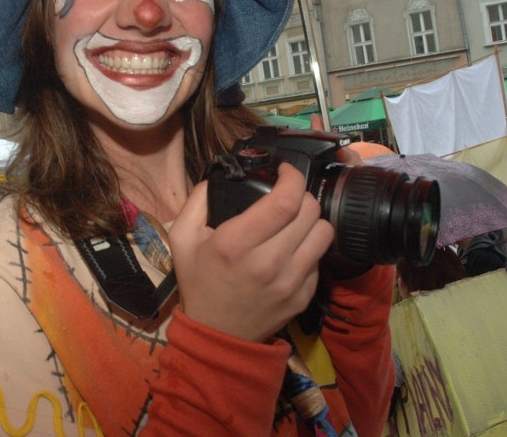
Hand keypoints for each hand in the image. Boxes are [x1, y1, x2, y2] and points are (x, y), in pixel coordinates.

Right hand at [169, 163, 334, 342]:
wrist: (217, 334)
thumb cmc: (199, 282)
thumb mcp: (182, 237)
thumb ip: (197, 199)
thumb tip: (221, 175)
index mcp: (236, 243)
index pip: (284, 201)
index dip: (292, 177)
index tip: (285, 171)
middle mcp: (269, 262)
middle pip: (310, 211)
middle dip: (301, 194)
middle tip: (287, 196)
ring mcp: (291, 282)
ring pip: (324, 232)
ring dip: (311, 219)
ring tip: (295, 220)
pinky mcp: (304, 296)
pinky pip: (320, 258)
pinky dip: (309, 246)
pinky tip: (293, 248)